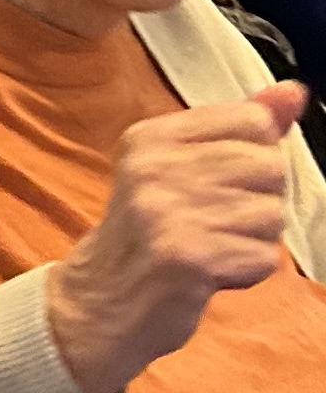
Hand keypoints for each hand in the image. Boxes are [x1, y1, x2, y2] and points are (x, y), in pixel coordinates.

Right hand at [44, 82, 307, 392]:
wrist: (100, 301)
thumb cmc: (150, 230)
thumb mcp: (181, 166)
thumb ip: (238, 127)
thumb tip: (293, 92)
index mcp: (151, 137)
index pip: (253, 122)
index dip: (252, 157)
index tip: (214, 180)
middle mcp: (154, 168)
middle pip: (270, 167)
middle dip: (257, 201)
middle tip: (210, 220)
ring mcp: (167, 212)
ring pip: (272, 214)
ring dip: (251, 240)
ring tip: (208, 245)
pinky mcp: (187, 257)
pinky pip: (263, 257)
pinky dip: (245, 273)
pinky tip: (207, 272)